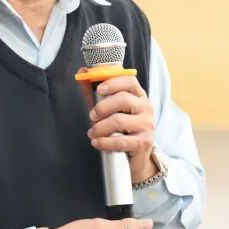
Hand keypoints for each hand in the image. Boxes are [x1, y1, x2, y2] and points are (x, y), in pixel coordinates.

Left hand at [78, 70, 157, 184]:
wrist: (135, 157)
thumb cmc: (120, 129)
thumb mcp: (106, 108)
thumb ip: (93, 91)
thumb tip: (82, 72)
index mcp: (138, 96)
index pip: (130, 81)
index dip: (113, 82)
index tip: (99, 88)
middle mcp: (146, 108)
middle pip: (123, 99)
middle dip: (102, 107)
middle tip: (92, 116)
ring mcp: (147, 125)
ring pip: (119, 120)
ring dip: (100, 127)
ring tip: (92, 133)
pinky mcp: (143, 142)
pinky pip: (121, 140)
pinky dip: (104, 142)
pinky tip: (97, 143)